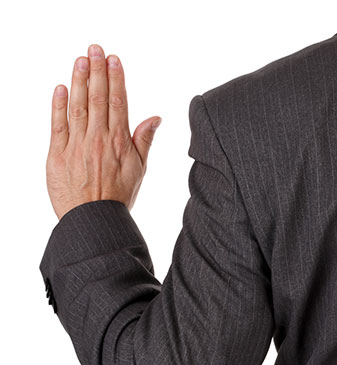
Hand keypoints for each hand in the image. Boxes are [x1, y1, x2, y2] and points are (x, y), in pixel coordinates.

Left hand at [46, 44, 160, 220]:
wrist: (94, 219)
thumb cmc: (117, 197)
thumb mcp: (139, 170)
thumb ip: (144, 141)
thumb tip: (155, 118)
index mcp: (119, 143)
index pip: (118, 103)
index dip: (116, 79)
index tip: (113, 60)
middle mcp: (98, 140)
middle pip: (98, 98)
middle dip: (96, 71)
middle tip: (94, 49)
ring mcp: (77, 145)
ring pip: (78, 106)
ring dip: (79, 81)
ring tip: (80, 60)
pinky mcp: (58, 153)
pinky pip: (58, 124)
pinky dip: (59, 105)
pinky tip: (62, 88)